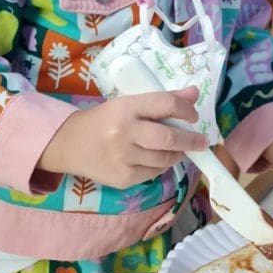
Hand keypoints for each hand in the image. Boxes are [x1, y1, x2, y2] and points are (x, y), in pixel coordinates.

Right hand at [38, 87, 208, 188]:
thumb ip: (162, 100)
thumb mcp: (129, 103)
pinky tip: (155, 158)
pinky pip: (153, 173)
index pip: (166, 105)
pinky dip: (160, 166)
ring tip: (179, 149)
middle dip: (191, 140)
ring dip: (177, 154)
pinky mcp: (123, 178)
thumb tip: (194, 94)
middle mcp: (124, 133)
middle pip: (169, 138)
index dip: (186, 110)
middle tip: (202, 141)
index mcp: (126, 107)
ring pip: (164, 159)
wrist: (70, 144)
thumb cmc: (105, 120)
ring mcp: (123, 158)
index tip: (194, 116)